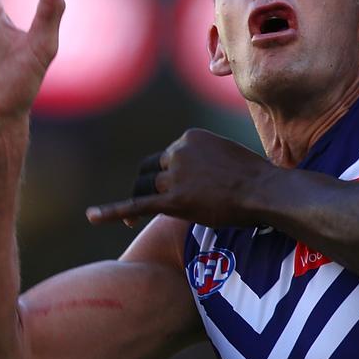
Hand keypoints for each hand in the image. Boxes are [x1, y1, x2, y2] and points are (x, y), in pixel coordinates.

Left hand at [86, 129, 270, 227]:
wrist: (265, 191)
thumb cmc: (255, 177)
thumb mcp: (226, 155)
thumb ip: (206, 159)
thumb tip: (203, 175)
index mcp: (189, 138)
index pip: (165, 156)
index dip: (164, 175)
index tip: (172, 188)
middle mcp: (178, 152)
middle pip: (149, 171)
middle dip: (148, 188)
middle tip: (151, 206)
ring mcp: (176, 175)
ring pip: (143, 189)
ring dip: (139, 203)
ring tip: (132, 220)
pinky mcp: (174, 199)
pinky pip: (136, 206)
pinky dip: (112, 212)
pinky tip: (92, 217)